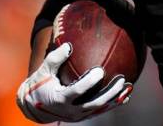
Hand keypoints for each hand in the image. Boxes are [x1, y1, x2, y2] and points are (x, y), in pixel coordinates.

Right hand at [16, 43, 132, 122]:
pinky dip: (113, 104)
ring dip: (115, 99)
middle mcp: (70, 110)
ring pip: (100, 108)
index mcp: (60, 99)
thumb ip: (55, 58)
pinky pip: (100, 111)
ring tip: (129, 87)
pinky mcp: (82, 116)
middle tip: (121, 79)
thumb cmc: (39, 84)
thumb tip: (69, 45)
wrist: (33, 106)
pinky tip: (126, 96)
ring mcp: (77, 115)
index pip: (77, 91)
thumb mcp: (43, 71)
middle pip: (94, 103)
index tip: (100, 71)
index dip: (89, 82)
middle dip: (110, 93)